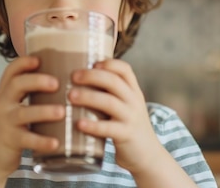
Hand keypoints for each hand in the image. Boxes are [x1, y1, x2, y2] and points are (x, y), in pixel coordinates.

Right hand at [0, 56, 64, 183]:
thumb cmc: (11, 125)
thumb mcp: (14, 105)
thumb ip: (32, 93)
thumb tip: (67, 79)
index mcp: (7, 92)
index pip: (11, 71)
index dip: (23, 62)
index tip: (39, 59)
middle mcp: (3, 103)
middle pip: (16, 85)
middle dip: (36, 81)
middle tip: (56, 83)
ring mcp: (6, 122)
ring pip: (23, 113)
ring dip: (44, 111)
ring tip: (62, 112)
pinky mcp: (11, 141)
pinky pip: (27, 139)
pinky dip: (42, 141)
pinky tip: (56, 142)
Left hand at [68, 59, 162, 173]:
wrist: (148, 156)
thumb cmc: (127, 128)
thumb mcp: (125, 107)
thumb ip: (109, 96)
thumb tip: (75, 84)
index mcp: (133, 92)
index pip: (125, 69)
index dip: (108, 63)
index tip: (91, 63)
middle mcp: (134, 101)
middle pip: (114, 81)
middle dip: (92, 76)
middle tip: (73, 77)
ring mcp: (131, 118)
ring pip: (110, 102)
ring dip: (89, 96)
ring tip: (70, 96)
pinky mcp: (126, 135)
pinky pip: (109, 128)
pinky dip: (93, 125)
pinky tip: (79, 124)